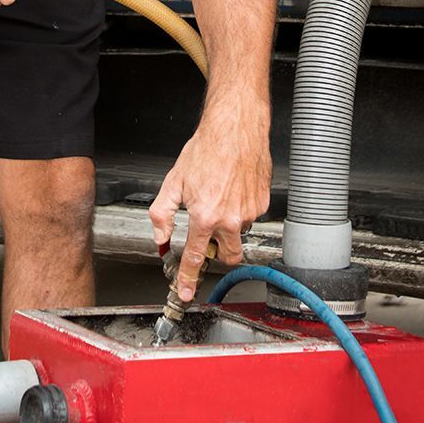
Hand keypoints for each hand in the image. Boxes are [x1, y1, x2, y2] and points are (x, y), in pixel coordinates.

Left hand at [149, 102, 270, 301]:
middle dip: (218, 253)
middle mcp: (229, 219)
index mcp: (205, 216)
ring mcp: (249, 212)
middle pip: (227, 256)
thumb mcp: (174, 181)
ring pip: (239, 233)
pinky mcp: (262, 203)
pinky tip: (233, 188)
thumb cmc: (206, 150)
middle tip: (209, 236)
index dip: (188, 279)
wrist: (234, 129)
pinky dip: (241, 208)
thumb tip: (161, 237)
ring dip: (229, 225)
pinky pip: (250, 216)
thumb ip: (163, 214)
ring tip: (220, 197)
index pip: (195, 258)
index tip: (186, 293)